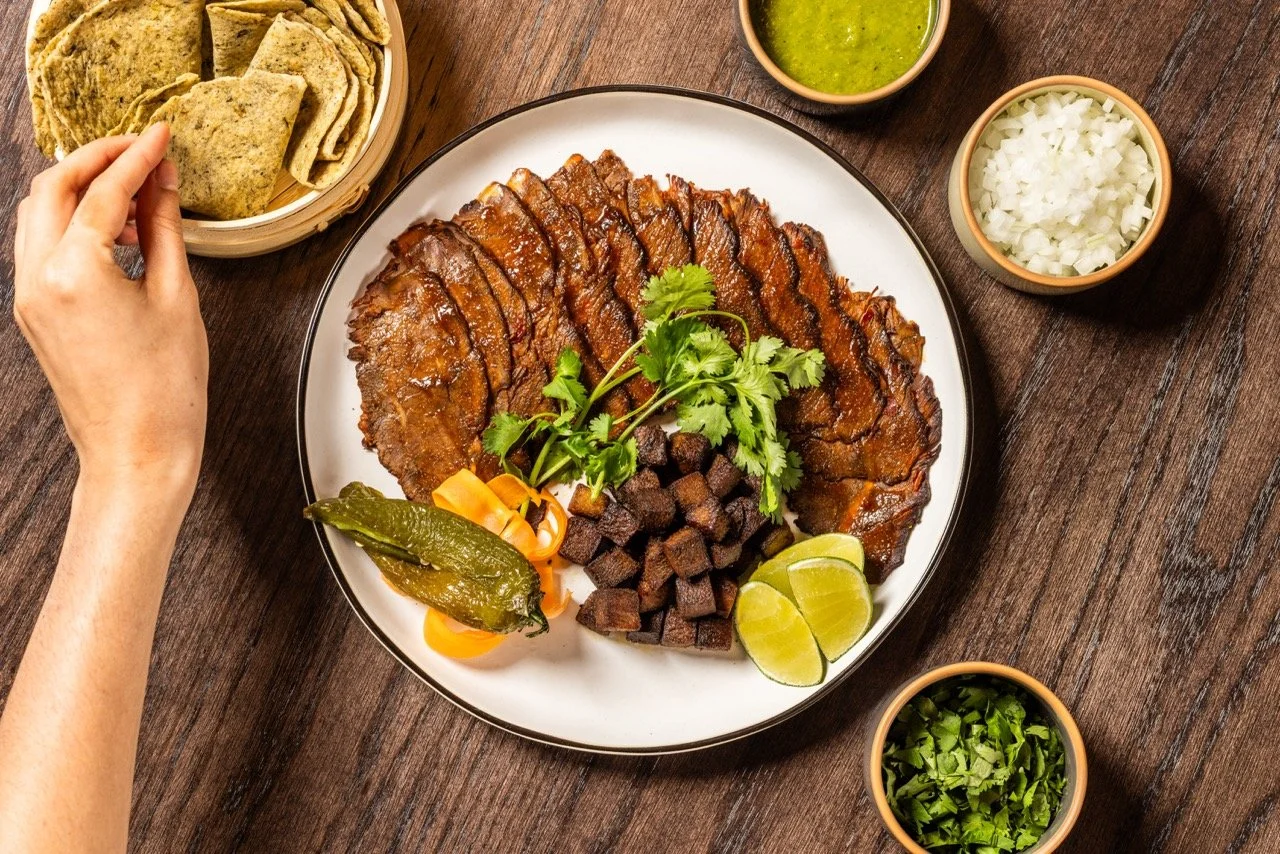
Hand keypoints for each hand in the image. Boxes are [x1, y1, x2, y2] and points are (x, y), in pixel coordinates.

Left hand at [13, 124, 207, 496]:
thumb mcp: (176, 298)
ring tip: (135, 196)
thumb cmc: (164, 392)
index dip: (137, 156)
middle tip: (140, 151)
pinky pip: (41, 246)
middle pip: (52, 187)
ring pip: (38, 213)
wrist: (137, 454)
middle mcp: (37, 279)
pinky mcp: (33, 313)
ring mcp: (28, 297)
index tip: (160, 136)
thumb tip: (161, 184)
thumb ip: (163, 230)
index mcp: (74, 272)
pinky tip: (115, 233)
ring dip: (81, 190)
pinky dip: (72, 224)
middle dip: (96, 160)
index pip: (103, 190)